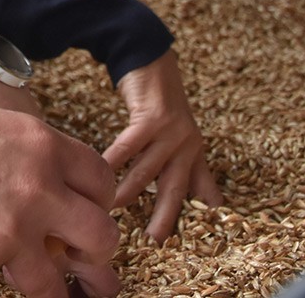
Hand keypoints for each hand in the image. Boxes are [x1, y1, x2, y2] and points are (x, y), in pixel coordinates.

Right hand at [0, 90, 119, 297]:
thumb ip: (19, 153)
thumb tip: (37, 183)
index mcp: (40, 143)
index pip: (100, 180)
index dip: (98, 203)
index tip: (87, 213)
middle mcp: (38, 187)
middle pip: (101, 237)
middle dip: (93, 256)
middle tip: (80, 262)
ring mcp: (13, 229)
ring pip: (53, 284)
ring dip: (44, 291)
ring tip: (36, 291)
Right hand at [102, 51, 222, 241]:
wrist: (152, 61)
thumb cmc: (161, 102)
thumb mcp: (179, 136)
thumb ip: (187, 165)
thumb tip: (202, 199)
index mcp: (194, 153)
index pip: (199, 192)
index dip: (195, 217)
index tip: (186, 243)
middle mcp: (188, 146)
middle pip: (176, 189)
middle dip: (165, 218)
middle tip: (154, 242)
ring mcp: (172, 132)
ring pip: (148, 171)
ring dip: (129, 192)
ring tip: (111, 209)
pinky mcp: (152, 119)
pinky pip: (129, 147)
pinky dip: (113, 161)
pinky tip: (102, 172)